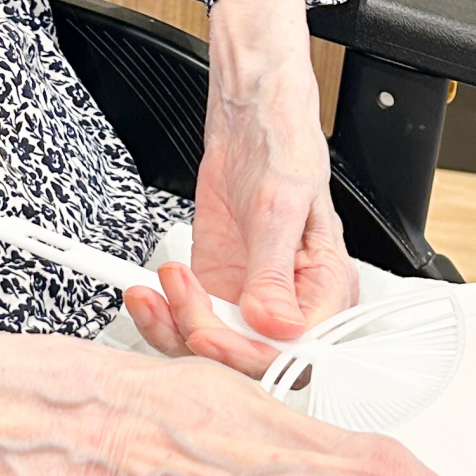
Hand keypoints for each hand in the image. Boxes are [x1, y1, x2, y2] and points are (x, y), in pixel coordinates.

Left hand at [125, 0, 354, 379]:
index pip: (296, 352)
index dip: (251, 354)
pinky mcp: (219, 288)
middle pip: (251, 358)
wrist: (251, 117)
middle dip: (205, 336)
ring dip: (174, 326)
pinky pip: (189, 320)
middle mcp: (292, 304)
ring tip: (155, 288)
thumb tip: (275, 325)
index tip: (211, 331)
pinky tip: (148, 290)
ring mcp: (252, 299)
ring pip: (213, 347)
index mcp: (328, 290)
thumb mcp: (282, 206)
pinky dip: (162, 313)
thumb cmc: (285, 147)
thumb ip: (275, 272)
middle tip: (179, 300)